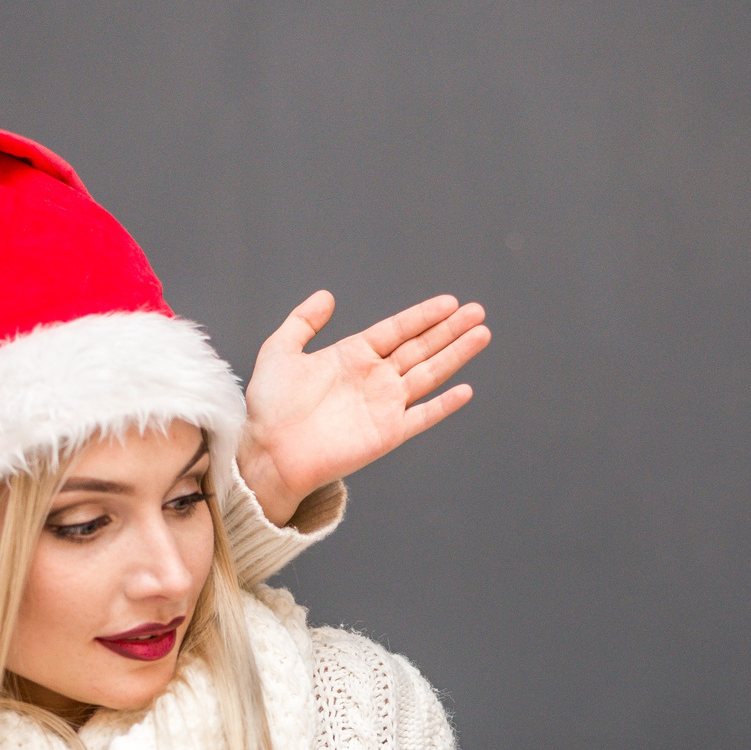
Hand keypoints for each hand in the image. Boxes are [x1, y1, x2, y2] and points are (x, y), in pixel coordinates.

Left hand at [238, 291, 490, 524]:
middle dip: (450, 330)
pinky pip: (422, 416)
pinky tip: (464, 390)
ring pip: (429, 374)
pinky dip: (443, 405)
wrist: (269, 452)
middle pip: (421, 347)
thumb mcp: (280, 351)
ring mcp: (383, 406)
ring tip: (481, 334)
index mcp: (353, 356)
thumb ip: (303, 322)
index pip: (398, 330)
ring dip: (456, 355)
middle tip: (477, 311)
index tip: (449, 302)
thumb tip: (327, 296)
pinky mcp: (387, 434)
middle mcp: (374, 378)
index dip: (424, 315)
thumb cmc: (270, 407)